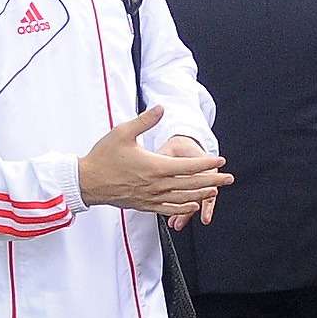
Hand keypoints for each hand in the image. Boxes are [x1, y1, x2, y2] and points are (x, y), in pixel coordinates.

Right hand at [79, 107, 231, 217]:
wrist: (87, 181)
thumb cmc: (103, 156)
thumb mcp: (123, 132)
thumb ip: (145, 120)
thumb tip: (161, 108)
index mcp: (154, 166)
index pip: (188, 167)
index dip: (207, 163)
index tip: (220, 160)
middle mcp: (156, 185)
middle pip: (191, 184)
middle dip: (213, 180)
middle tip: (229, 178)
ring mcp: (151, 197)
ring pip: (183, 198)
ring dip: (202, 194)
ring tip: (216, 190)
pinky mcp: (144, 205)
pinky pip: (169, 209)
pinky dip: (183, 208)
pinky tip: (193, 205)